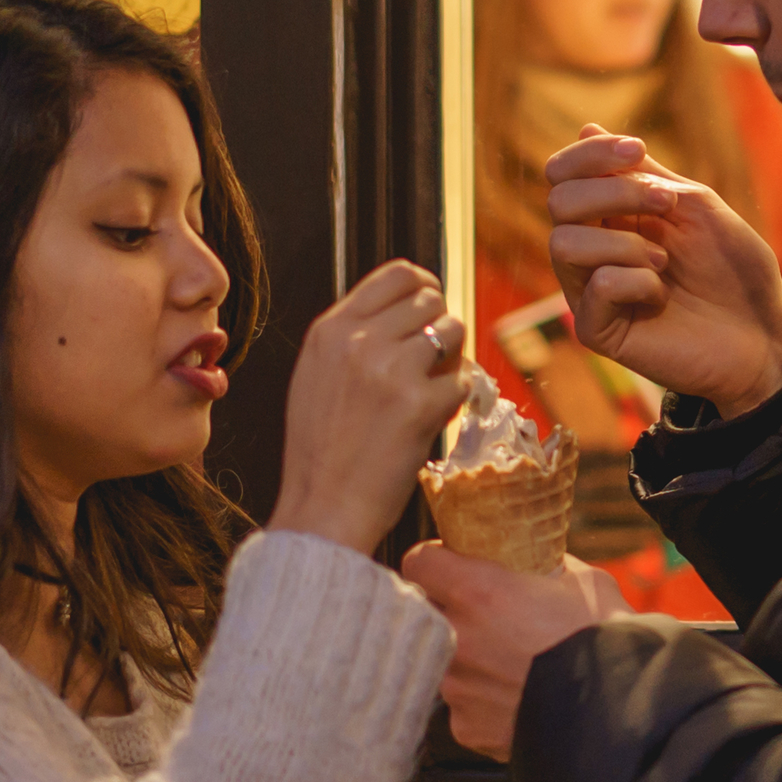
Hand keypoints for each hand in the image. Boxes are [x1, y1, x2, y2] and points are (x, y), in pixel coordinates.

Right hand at [274, 259, 474, 552]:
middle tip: (431, 360)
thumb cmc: (321, 451)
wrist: (322, 508)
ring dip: (452, 358)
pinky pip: (463, 379)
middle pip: (432, 299)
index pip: (398, 273)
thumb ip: (355, 337)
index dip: (425, 287)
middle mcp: (359, 342)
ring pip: (454, 331)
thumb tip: (408, 306)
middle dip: (439, 326)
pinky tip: (431, 418)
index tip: (431, 307)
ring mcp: (391, 371)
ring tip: (430, 388)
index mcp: (330, 330)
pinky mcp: (420, 404)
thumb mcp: (317, 376)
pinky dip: (456, 398)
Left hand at [402, 546, 624, 757]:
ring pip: (447, 661)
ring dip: (470, 658)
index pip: (419, 562)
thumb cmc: (606, 639)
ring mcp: (457, 688)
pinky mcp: (467, 727)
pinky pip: (464, 705)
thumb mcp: (582, 580)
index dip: (435, 561)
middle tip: (490, 615)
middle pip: (429, 613)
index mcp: (477, 591)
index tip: (451, 564)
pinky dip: (484, 700)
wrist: (619, 709)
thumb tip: (533, 562)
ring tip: (515, 664)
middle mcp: (457, 638)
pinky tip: (519, 696)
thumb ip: (542, 567)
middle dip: (453, 611)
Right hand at [547, 127, 781, 407]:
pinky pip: (594, 287)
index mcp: (611, 215)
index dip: (590, 154)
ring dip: (623, 241)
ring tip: (664, 259)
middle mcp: (593, 250)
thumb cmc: (735, 269)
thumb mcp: (694, 205)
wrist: (763, 333)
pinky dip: (633, 281)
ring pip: (563, 244)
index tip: (638, 148)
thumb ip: (643, 173)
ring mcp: (592, 291)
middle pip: (558, 201)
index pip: (565, 173)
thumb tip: (586, 127)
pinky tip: (661, 295)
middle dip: (613, 191)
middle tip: (667, 205)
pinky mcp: (599, 330)